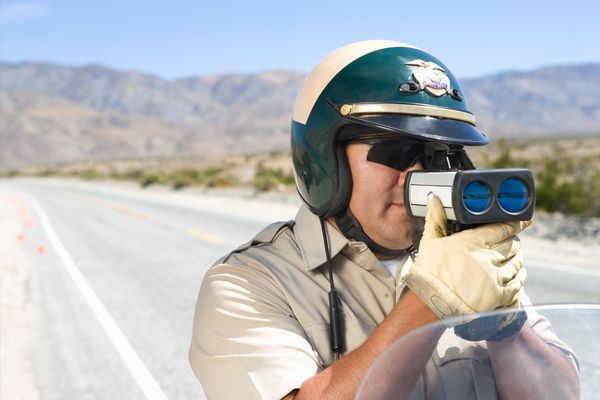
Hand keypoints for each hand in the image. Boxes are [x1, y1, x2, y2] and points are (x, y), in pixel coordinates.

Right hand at [401, 194, 529, 322]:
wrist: (430, 301)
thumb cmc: (428, 272)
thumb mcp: (429, 241)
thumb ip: (435, 218)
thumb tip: (433, 198)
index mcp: (472, 241)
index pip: (502, 228)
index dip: (515, 224)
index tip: (523, 222)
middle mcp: (487, 257)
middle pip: (512, 245)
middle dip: (513, 241)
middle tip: (512, 241)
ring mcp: (494, 276)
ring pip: (516, 263)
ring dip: (517, 259)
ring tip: (515, 257)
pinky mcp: (498, 294)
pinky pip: (517, 284)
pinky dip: (519, 278)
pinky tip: (518, 275)